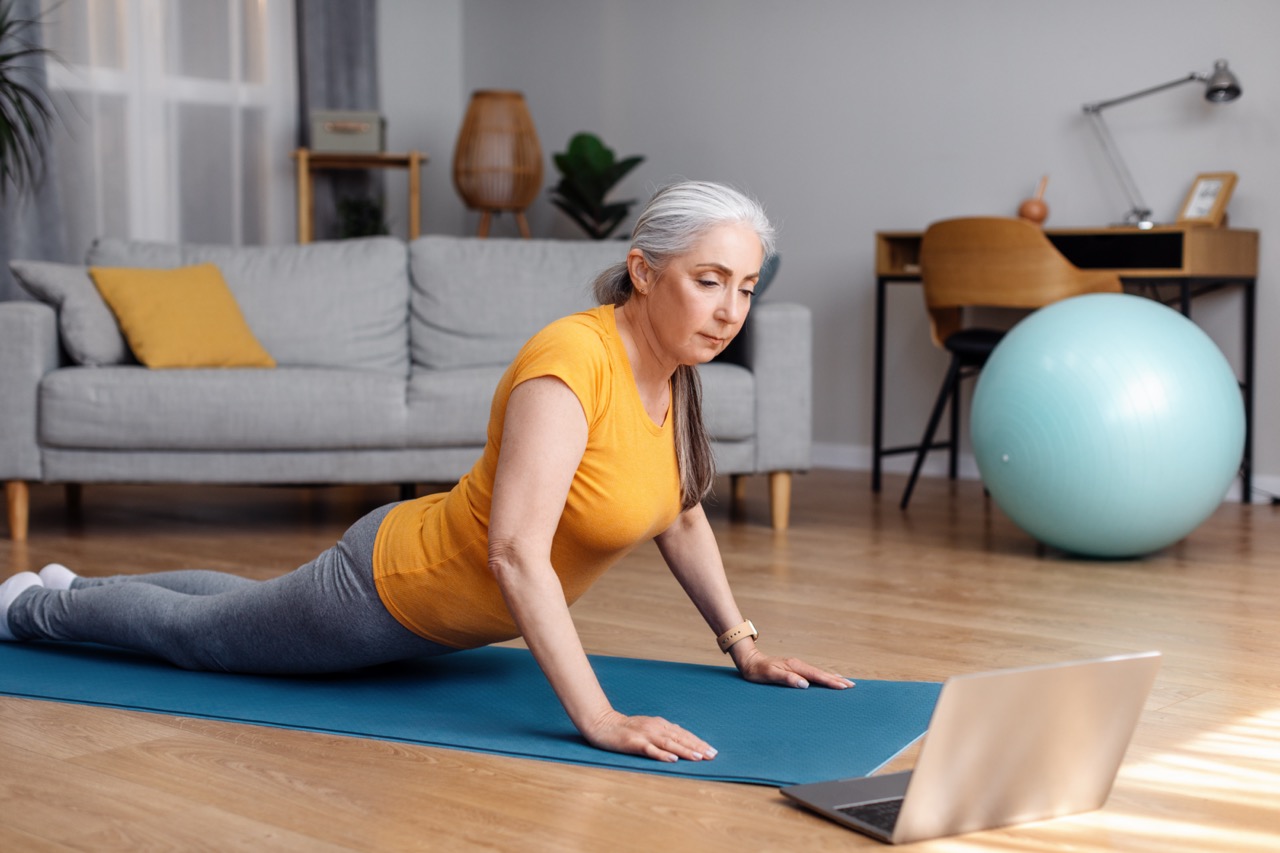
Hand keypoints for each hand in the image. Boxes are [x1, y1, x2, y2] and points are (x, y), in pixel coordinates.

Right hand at [583, 708, 716, 762]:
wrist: (602, 724)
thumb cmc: (626, 728)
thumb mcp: (648, 727)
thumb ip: (663, 733)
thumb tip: (682, 740)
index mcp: (660, 724)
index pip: (683, 734)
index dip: (698, 742)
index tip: (712, 751)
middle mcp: (655, 728)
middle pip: (680, 738)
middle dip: (697, 747)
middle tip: (712, 755)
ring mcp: (645, 735)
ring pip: (669, 744)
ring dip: (685, 750)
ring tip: (698, 757)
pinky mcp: (634, 742)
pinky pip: (650, 749)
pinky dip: (662, 755)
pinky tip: (673, 759)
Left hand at [734, 646, 854, 689]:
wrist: (749, 661)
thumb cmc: (757, 670)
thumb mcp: (770, 675)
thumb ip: (787, 679)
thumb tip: (805, 684)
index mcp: (795, 666)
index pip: (817, 676)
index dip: (831, 682)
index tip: (844, 687)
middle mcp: (798, 664)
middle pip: (822, 673)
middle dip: (837, 680)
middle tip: (853, 686)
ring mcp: (797, 666)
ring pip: (819, 672)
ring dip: (833, 678)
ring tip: (846, 683)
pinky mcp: (795, 669)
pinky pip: (813, 673)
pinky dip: (824, 676)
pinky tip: (827, 679)